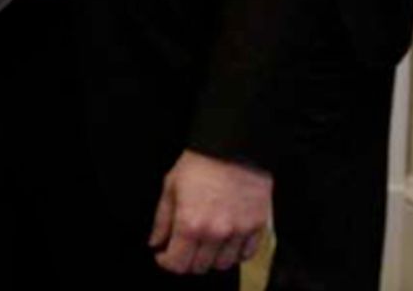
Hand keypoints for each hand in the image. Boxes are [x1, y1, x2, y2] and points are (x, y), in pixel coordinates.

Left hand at [148, 150, 272, 274]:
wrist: (233, 145)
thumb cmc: (201, 162)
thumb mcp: (171, 185)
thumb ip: (162, 219)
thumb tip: (156, 241)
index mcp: (190, 223)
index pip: (177, 263)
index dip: (166, 261)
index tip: (164, 255)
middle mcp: (215, 233)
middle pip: (199, 267)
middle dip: (187, 260)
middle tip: (184, 247)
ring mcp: (239, 231)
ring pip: (223, 264)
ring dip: (212, 258)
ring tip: (206, 244)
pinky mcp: (257, 226)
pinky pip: (246, 254)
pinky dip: (235, 253)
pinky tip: (227, 241)